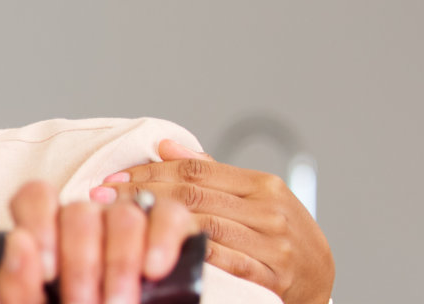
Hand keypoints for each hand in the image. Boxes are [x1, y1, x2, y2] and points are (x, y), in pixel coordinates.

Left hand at [0, 180, 197, 303]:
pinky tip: (152, 271)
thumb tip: (19, 241)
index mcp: (48, 234)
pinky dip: (161, 242)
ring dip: (120, 265)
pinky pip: (168, 214)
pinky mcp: (169, 228)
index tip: (45, 272)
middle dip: (81, 266)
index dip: (38, 224)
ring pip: (124, 216)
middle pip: (79, 213)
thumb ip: (16, 285)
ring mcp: (129, 220)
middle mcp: (87, 220)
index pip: (35, 197)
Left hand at [93, 140, 333, 303]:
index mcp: (264, 185)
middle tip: (102, 196)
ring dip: (154, 223)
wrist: (321, 280)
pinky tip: (153, 250)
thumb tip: (166, 144)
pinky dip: (184, 252)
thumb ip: (212, 173)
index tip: (114, 177)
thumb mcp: (257, 199)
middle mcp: (270, 211)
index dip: (150, 171)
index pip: (196, 170)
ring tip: (119, 222)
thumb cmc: (280, 237)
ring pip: (202, 225)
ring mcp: (273, 245)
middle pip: (193, 195)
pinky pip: (219, 260)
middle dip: (141, 193)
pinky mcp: (271, 276)